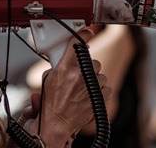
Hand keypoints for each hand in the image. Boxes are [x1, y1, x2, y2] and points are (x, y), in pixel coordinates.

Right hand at [23, 30, 111, 145]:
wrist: (56, 123)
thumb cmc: (51, 104)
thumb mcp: (48, 79)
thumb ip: (59, 65)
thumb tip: (67, 57)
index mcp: (64, 68)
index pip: (76, 44)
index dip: (84, 35)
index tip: (88, 33)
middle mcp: (78, 76)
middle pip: (92, 60)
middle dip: (88, 66)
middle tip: (80, 74)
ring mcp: (89, 87)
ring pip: (101, 74)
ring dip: (94, 80)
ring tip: (84, 88)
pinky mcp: (97, 98)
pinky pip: (107, 87)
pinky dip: (101, 91)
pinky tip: (91, 94)